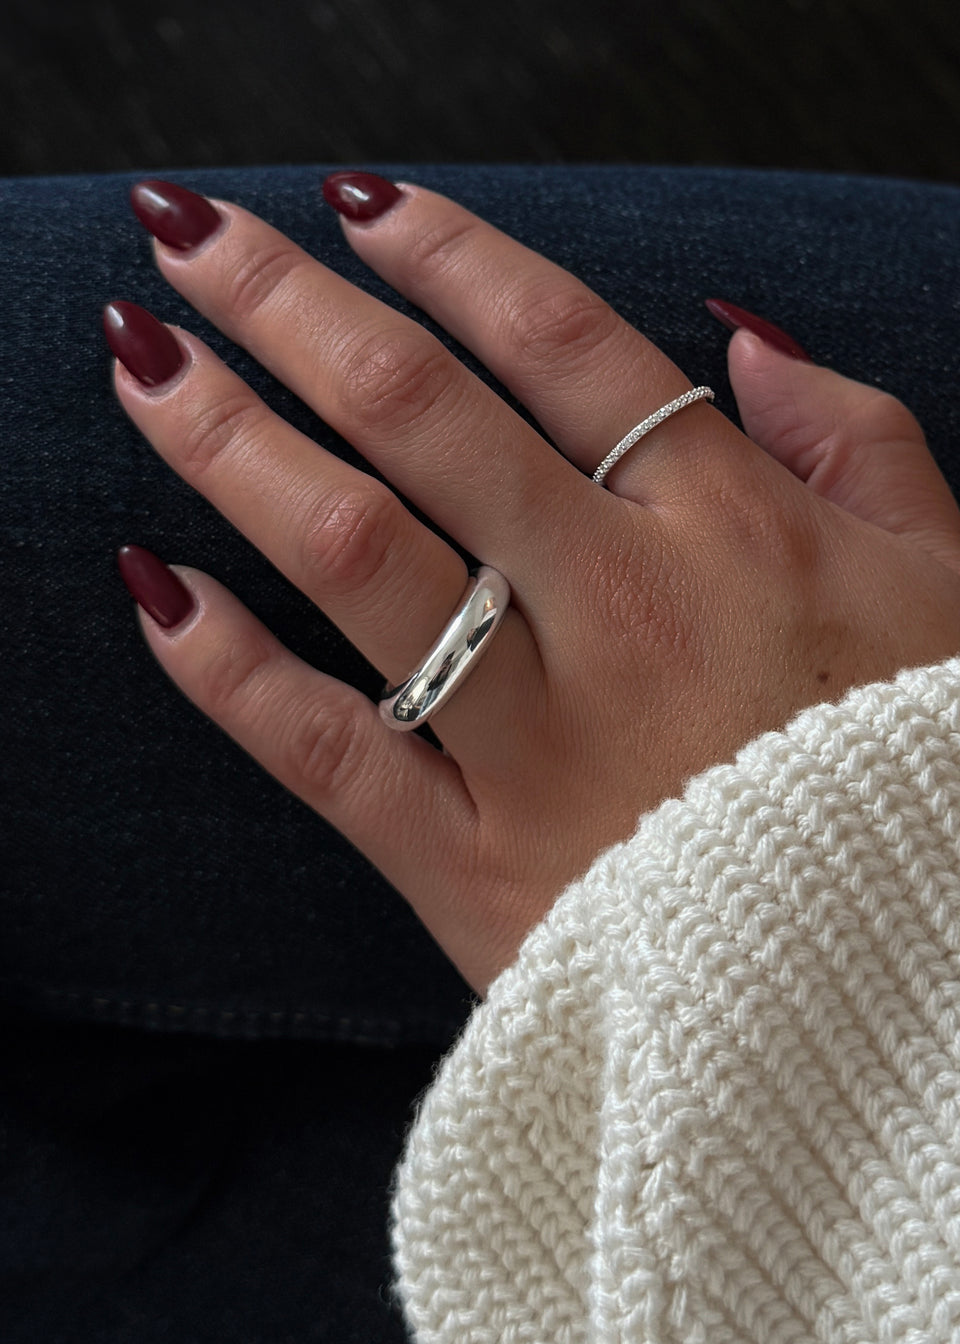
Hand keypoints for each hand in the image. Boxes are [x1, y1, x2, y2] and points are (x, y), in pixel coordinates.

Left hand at [108, 174, 959, 995]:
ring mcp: (540, 742)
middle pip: (426, 418)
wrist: (880, 993)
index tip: (356, 205)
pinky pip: (330, 753)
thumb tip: (744, 343)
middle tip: (193, 235)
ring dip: (235, 444)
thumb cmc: (905, 782)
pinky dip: (234, 674)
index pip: (565, 348)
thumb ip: (859, 448)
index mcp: (736, 535)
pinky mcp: (476, 869)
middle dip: (293, 307)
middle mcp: (623, 613)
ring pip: (358, 557)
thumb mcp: (945, 592)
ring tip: (148, 364)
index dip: (450, 257)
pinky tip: (160, 593)